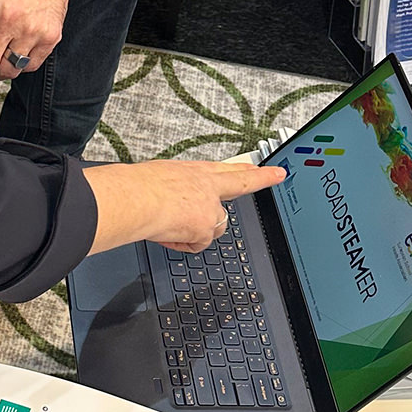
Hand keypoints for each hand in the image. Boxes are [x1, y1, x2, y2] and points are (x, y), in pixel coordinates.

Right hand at [82, 160, 288, 254]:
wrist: (134, 198)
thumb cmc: (135, 186)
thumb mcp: (158, 177)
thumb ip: (177, 189)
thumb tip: (172, 203)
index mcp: (194, 172)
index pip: (226, 169)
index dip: (245, 169)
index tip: (260, 167)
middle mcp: (207, 186)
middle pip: (241, 183)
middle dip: (262, 178)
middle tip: (277, 174)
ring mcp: (210, 206)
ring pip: (215, 224)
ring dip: (198, 229)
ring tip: (171, 223)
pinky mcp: (206, 227)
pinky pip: (196, 243)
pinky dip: (181, 243)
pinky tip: (168, 233)